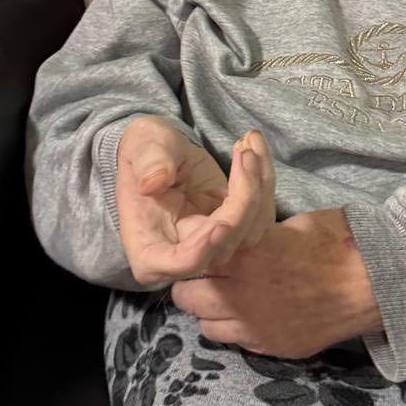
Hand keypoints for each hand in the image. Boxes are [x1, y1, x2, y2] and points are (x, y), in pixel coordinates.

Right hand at [115, 119, 274, 286]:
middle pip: (226, 245)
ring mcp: (213, 243)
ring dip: (260, 184)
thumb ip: (148, 163)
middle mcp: (184, 255)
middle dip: (244, 198)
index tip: (221, 224)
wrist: (161, 151)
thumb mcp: (141, 147)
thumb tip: (153, 182)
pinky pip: (260, 214)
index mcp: (149, 249)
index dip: (203, 249)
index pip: (180, 263)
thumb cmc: (144, 151)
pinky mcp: (234, 226)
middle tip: (244, 153)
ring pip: (252, 231)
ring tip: (249, 142)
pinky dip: (264, 180)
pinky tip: (254, 148)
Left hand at [172, 206, 383, 358]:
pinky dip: (238, 329)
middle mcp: (238, 296)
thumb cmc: (334, 240)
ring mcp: (254, 328)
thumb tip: (232, 237)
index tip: (201, 248)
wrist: (372, 282)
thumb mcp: (285, 225)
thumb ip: (251, 237)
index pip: (189, 258)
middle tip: (212, 275)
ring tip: (232, 298)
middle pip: (186, 297)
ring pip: (206, 326)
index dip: (194, 252)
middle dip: (194, 283)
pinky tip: (257, 314)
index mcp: (241, 257)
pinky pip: (237, 342)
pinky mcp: (272, 348)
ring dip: (212, 311)